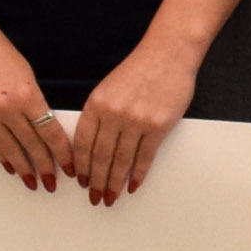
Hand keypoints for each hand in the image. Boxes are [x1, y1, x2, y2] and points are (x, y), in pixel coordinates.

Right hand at [0, 11, 65, 192]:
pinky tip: (9, 164)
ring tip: (32, 181)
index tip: (69, 168)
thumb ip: (34, 103)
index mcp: (26, 95)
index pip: (49, 132)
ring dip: (21, 168)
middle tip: (51, 183)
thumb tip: (43, 131)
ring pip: (7, 149)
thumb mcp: (26, 75)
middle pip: (30, 146)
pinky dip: (0, 155)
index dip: (61, 153)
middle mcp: (5, 108)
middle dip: (43, 167)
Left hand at [73, 39, 198, 205]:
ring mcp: (136, 120)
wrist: (169, 53)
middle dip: (96, 181)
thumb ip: (100, 113)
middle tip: (95, 197)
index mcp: (96, 104)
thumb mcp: (108, 88)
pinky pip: (145, 156)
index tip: (81, 181)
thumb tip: (95, 144)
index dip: (81, 165)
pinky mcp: (158, 126)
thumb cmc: (140, 69)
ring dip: (115, 182)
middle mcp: (113, 114)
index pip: (83, 143)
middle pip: (100, 156)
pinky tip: (133, 184)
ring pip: (121, 160)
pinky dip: (138, 173)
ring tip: (111, 197)